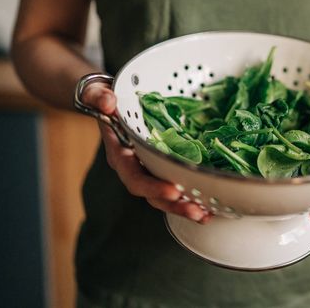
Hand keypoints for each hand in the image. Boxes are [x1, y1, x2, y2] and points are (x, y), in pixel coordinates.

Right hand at [82, 82, 211, 223]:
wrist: (108, 103)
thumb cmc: (104, 99)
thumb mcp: (98, 94)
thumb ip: (99, 97)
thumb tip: (107, 102)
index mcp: (120, 155)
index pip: (134, 177)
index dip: (152, 187)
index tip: (173, 191)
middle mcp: (135, 167)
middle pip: (153, 195)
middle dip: (174, 205)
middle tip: (197, 212)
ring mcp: (149, 169)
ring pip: (166, 196)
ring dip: (186, 207)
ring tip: (207, 215)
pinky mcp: (162, 166)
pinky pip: (176, 185)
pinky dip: (192, 196)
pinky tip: (211, 204)